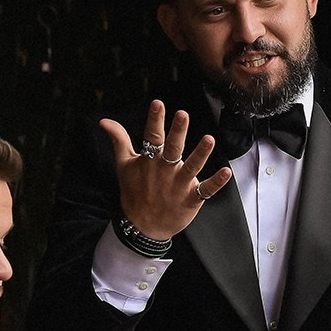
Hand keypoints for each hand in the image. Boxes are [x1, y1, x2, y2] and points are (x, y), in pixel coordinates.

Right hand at [99, 99, 231, 242]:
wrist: (142, 227)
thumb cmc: (134, 191)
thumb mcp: (124, 165)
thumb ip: (119, 140)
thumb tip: (103, 121)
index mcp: (149, 161)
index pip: (152, 137)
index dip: (155, 120)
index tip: (158, 104)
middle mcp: (164, 171)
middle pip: (172, 148)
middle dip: (178, 132)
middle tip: (183, 115)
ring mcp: (178, 185)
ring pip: (191, 167)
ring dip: (200, 154)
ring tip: (209, 139)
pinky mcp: (190, 199)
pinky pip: (205, 190)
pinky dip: (216, 183)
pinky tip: (226, 172)